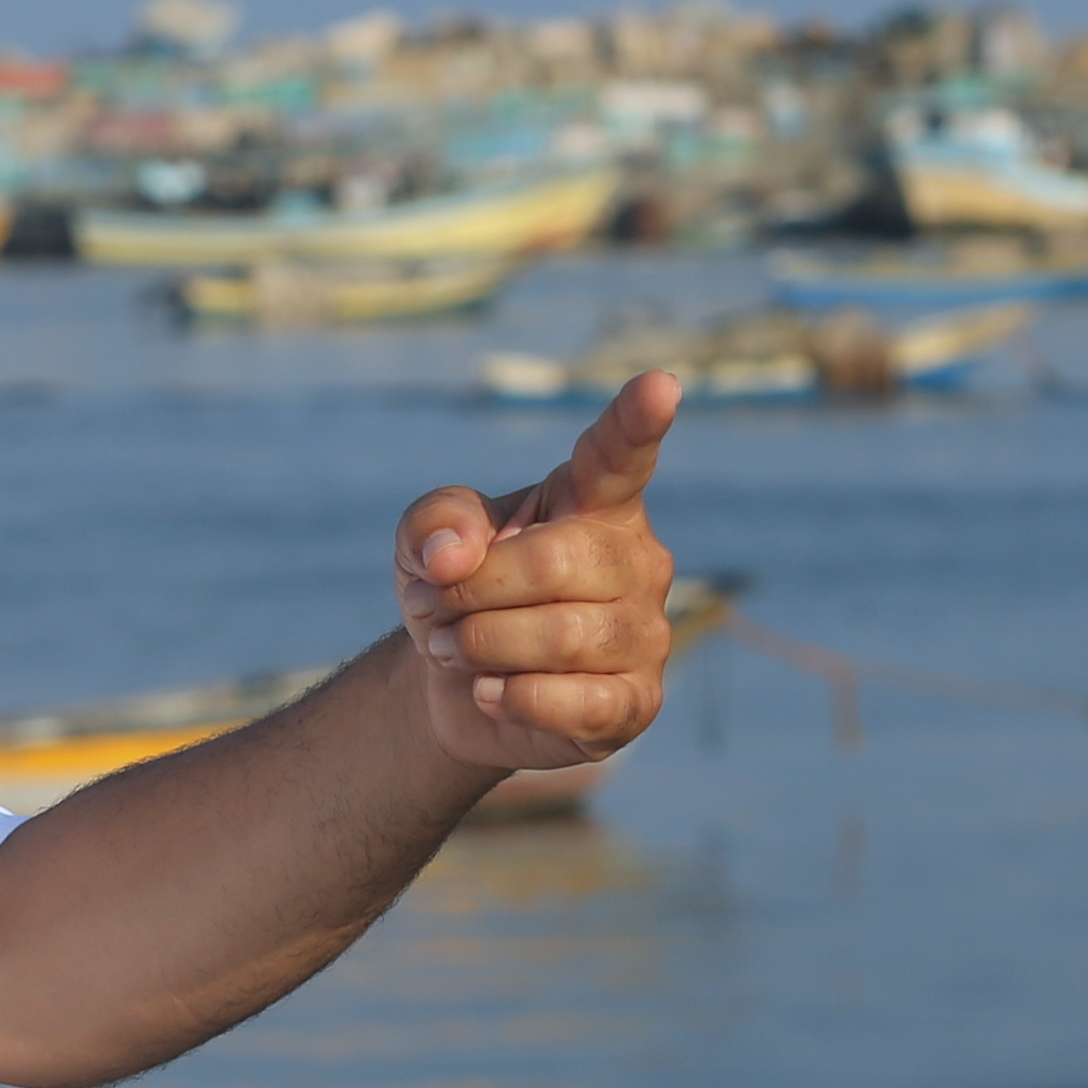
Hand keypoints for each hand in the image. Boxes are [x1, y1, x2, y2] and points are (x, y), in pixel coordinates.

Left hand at [394, 372, 680, 773]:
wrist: (457, 685)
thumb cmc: (461, 592)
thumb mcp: (425, 542)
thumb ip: (434, 521)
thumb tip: (458, 555)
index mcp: (594, 501)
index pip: (621, 454)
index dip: (639, 421)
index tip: (661, 384)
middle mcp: (637, 560)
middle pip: (557, 563)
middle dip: (476, 590)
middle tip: (439, 606)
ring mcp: (646, 633)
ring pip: (564, 637)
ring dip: (483, 647)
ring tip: (457, 650)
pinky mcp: (636, 702)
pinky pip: (579, 703)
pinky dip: (514, 699)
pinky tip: (491, 692)